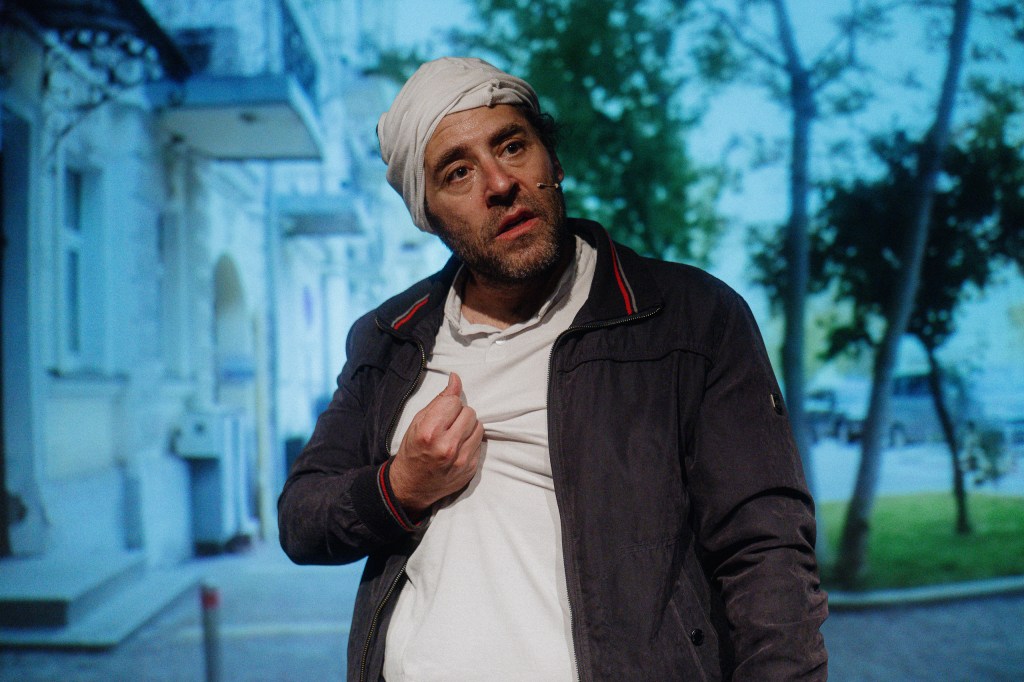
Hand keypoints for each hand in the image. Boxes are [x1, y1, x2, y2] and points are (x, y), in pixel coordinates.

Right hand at [389, 372, 483, 514]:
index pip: (455, 402)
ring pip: (479, 427)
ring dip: (468, 427)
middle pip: (470, 413)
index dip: (449, 404)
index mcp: (430, 432)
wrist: (411, 485)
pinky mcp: (470, 469)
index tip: (443, 412)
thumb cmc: (413, 450)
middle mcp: (447, 446)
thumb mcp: (418, 422)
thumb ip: (440, 400)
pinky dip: (471, 442)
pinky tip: (458, 448)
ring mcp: (461, 460)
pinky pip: (480, 444)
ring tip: (454, 435)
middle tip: (448, 425)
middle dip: (460, 415)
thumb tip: (456, 379)